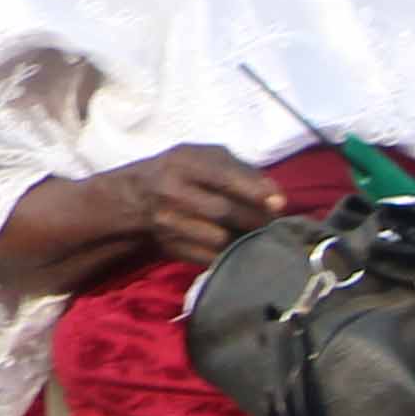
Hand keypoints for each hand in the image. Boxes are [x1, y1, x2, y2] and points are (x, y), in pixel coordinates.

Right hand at [125, 142, 288, 266]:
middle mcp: (171, 192)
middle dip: (255, 218)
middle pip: (223, 211)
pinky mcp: (172, 248)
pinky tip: (237, 246)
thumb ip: (241, 169)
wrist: (135, 199)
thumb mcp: (203, 157)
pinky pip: (211, 258)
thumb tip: (276, 196)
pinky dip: (231, 255)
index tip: (279, 203)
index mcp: (181, 163)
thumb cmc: (180, 172)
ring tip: (255, 233)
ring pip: (220, 238)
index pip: (222, 176)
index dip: (254, 191)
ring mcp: (168, 223)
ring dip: (245, 239)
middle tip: (271, 221)